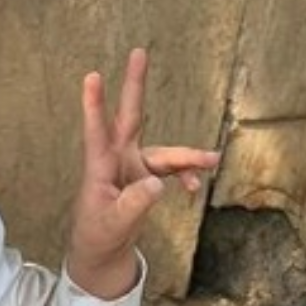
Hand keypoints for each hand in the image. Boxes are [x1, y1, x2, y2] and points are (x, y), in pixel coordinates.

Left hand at [67, 48, 219, 298]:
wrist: (103, 253)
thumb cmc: (99, 235)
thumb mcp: (115, 224)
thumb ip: (135, 204)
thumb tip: (159, 185)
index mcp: (101, 167)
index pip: (97, 131)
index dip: (95, 105)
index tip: (92, 75)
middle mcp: (117, 159)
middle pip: (130, 117)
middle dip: (135, 86)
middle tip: (138, 51)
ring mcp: (132, 166)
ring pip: (164, 152)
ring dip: (187, 157)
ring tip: (213, 160)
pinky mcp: (145, 178)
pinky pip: (171, 171)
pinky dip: (185, 176)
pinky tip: (196, 186)